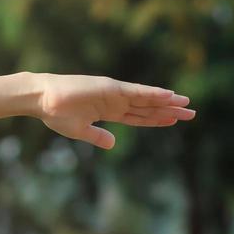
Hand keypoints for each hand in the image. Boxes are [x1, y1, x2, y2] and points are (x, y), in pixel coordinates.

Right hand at [33, 73, 194, 149]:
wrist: (43, 100)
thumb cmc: (56, 114)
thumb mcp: (80, 131)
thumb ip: (98, 137)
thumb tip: (113, 144)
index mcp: (109, 112)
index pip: (139, 117)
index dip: (157, 119)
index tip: (174, 121)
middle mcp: (116, 101)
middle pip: (148, 107)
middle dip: (169, 110)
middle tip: (191, 114)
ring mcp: (115, 94)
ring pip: (147, 99)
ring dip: (167, 102)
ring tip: (186, 104)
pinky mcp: (111, 88)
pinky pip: (137, 92)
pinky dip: (153, 93)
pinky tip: (169, 95)